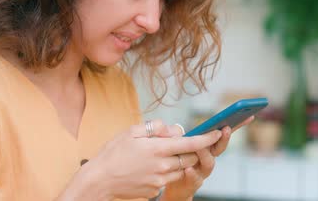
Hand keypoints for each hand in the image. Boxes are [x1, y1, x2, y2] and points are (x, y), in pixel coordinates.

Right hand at [77, 119, 222, 199]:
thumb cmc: (113, 153)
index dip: (207, 138)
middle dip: (192, 149)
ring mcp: (160, 180)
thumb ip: (156, 127)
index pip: (191, 143)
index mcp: (158, 149)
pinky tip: (150, 166)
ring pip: (180, 169)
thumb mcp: (132, 131)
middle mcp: (162, 166)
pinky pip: (168, 178)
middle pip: (189, 157)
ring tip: (161, 154)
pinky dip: (166, 171)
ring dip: (179, 161)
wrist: (100, 180)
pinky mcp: (155, 189)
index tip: (217, 132)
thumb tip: (173, 129)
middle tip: (184, 142)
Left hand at [160, 116, 254, 200]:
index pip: (224, 133)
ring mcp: (203, 171)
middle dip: (224, 138)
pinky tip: (189, 168)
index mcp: (208, 146)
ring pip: (209, 162)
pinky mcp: (193, 182)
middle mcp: (209, 158)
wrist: (176, 185)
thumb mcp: (182, 145)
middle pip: (219, 147)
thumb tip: (174, 127)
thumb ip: (180, 136)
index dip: (237, 124)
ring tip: (200, 147)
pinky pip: (194, 177)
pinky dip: (192, 173)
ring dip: (206, 154)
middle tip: (225, 129)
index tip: (248, 115)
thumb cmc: (180, 161)